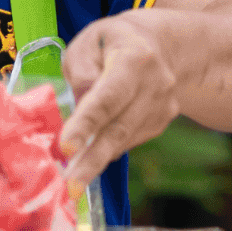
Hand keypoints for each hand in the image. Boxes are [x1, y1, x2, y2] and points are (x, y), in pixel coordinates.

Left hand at [57, 11, 185, 192]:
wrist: (160, 46)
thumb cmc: (111, 43)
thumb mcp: (87, 43)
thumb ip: (80, 71)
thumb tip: (80, 105)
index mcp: (134, 58)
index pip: (108, 96)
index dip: (86, 124)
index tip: (67, 148)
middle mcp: (156, 84)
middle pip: (119, 128)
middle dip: (92, 160)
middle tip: (71, 187)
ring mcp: (163, 106)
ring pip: (124, 140)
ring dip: (96, 162)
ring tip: (72, 182)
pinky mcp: (161, 122)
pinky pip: (129, 141)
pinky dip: (108, 150)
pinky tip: (91, 154)